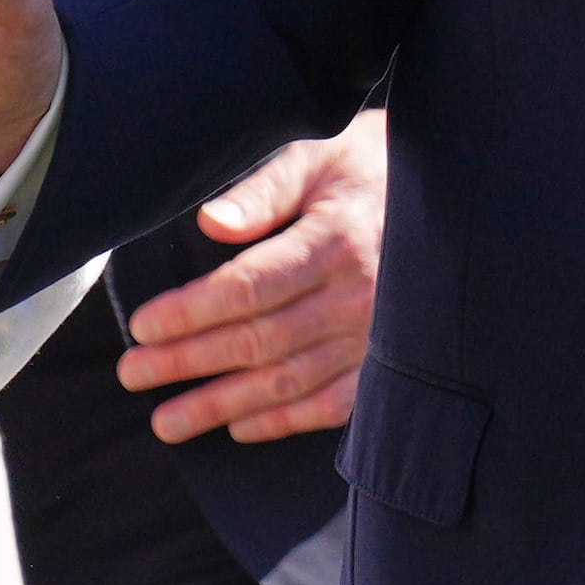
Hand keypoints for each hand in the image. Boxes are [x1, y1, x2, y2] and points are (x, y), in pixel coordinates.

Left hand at [119, 110, 382, 442]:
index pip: (250, 286)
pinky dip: (285, 421)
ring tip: (168, 421)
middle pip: (259, 339)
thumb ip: (263, 191)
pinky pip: (334, 404)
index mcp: (334, 240)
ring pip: (288, 380)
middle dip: (189, 362)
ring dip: (223, 404)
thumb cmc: (368, 167)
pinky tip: (240, 428)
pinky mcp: (390, 361)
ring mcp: (378, 335)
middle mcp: (358, 294)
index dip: (192, 312)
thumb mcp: (317, 156)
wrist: (451, 194)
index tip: (143, 328)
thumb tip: (211, 222)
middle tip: (132, 376)